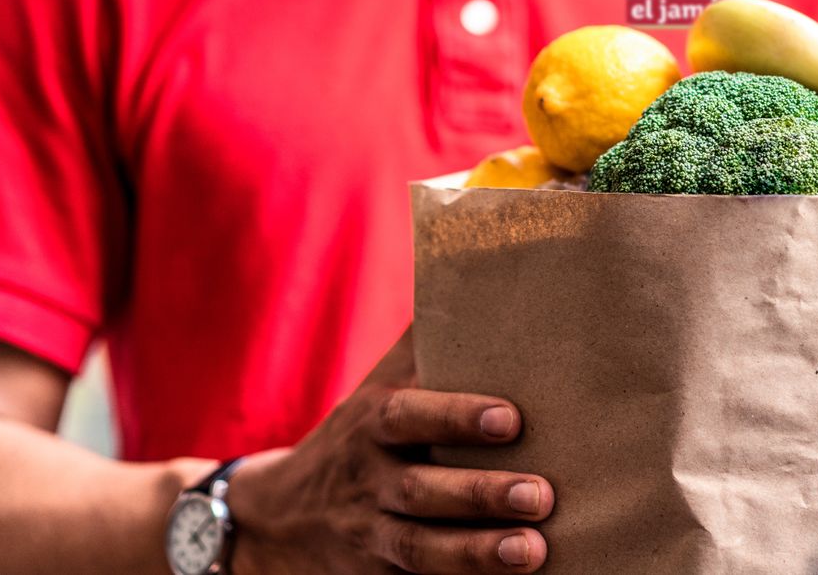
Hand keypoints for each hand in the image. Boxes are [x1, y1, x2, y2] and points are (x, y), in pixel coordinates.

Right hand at [230, 327, 552, 573]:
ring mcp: (369, 533)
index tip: (511, 418)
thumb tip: (483, 272)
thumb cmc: (359, 434)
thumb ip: (428, 341)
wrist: (276, 516)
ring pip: (421, 547)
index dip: (458, 416)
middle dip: (479, 494)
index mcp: (374, 421)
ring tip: (532, 550)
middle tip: (541, 495)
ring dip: (477, 553)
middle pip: (421, 490)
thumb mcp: (382, 383)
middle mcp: (368, 478)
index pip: (411, 416)